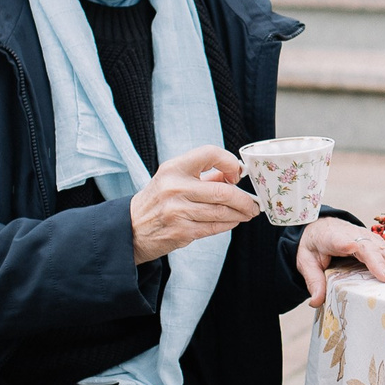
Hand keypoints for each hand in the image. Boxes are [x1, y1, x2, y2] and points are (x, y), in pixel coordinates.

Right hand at [129, 145, 260, 262]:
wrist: (130, 228)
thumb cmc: (157, 201)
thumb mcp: (173, 179)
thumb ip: (203, 175)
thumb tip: (233, 174)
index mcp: (174, 168)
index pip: (209, 153)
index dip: (229, 162)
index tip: (237, 174)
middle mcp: (175, 187)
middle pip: (223, 191)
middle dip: (245, 199)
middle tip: (253, 204)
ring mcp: (178, 211)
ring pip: (222, 212)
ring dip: (240, 213)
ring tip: (247, 213)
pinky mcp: (181, 231)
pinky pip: (215, 227)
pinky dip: (229, 224)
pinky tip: (233, 221)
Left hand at [296, 216, 384, 307]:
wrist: (319, 226)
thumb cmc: (314, 245)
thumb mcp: (306, 262)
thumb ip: (312, 281)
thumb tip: (316, 302)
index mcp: (335, 237)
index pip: (349, 242)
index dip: (361, 251)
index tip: (375, 267)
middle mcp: (353, 234)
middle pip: (371, 247)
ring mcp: (366, 236)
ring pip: (382, 247)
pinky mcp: (374, 240)